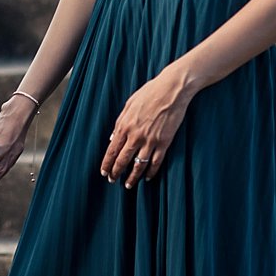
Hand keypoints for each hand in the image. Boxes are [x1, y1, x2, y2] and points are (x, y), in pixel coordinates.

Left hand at [100, 67, 193, 188]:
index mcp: (124, 126)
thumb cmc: (149, 93)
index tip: (104, 172)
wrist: (172, 89)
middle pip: (123, 160)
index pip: (112, 150)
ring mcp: (151, 141)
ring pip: (138, 165)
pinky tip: (148, 177)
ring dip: (132, 177)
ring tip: (128, 185)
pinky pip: (156, 162)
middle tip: (112, 180)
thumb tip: (112, 138)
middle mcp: (136, 136)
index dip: (107, 163)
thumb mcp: (129, 105)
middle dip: (116, 173)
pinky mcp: (164, 142)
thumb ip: (119, 122)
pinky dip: (151, 172)